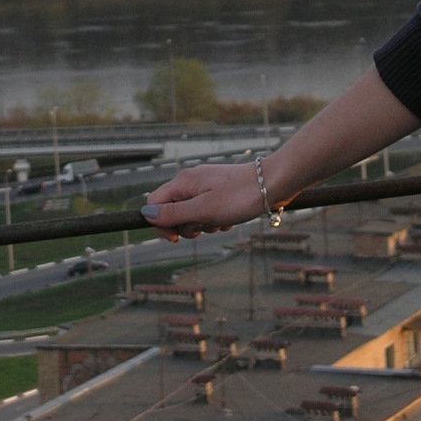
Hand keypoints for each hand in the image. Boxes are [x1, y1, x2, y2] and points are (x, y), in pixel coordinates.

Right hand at [141, 161, 273, 241]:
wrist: (274, 183)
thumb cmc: (240, 196)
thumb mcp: (204, 210)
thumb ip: (174, 214)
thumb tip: (146, 214)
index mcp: (183, 182)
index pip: (154, 204)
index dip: (160, 224)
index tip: (176, 238)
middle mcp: (192, 182)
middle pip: (173, 212)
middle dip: (187, 227)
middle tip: (205, 226)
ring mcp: (207, 186)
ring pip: (192, 215)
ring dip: (205, 225)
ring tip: (222, 221)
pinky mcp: (220, 193)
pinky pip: (209, 212)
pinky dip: (217, 220)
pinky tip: (230, 219)